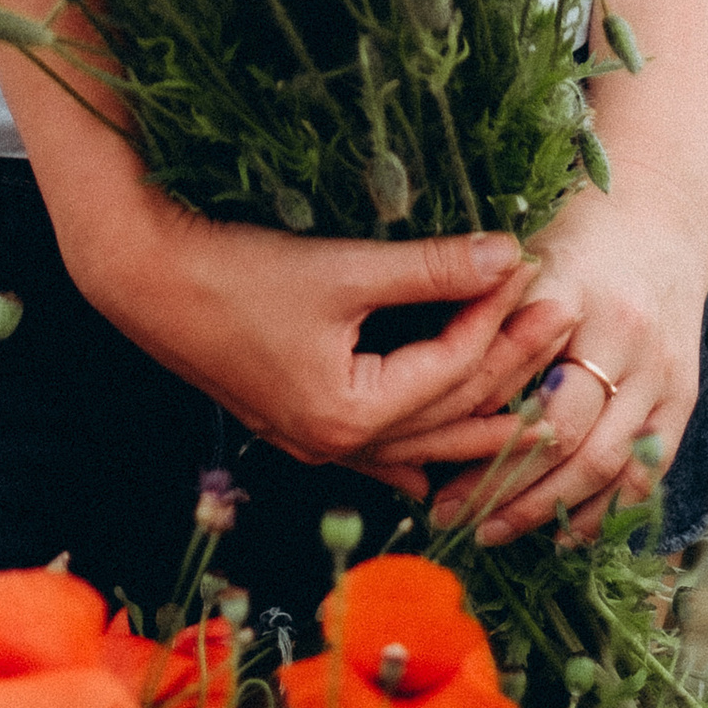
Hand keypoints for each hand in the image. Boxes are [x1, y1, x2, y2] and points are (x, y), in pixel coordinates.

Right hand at [71, 170, 540, 482]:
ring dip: (476, 412)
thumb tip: (507, 253)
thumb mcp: (341, 268)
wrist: (145, 281)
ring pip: (420, 441)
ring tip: (533, 390)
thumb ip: (428, 267)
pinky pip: (381, 450)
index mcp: (352, 414)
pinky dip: (421, 441)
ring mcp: (317, 443)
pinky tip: (441, 455)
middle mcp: (339, 445)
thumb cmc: (237, 271)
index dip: (497, 316)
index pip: (452, 369)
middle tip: (562, 320)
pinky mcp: (300, 424)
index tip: (534, 270)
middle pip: (448, 414)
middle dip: (510, 367)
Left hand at [421, 181, 707, 545]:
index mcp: (571, 289)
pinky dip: (605, 509)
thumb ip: (486, 315)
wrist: (662, 213)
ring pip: (604, 461)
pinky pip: (646, 468)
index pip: (518, 377)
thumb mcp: (523, 256)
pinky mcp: (683, 393)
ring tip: (495, 531)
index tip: (429, 467)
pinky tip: (563, 532)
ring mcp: (659, 367)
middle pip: (562, 433)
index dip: (473, 430)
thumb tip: (431, 389)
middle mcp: (622, 332)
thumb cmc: (571, 235)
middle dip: (504, 485)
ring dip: (547, 509)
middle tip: (452, 514)